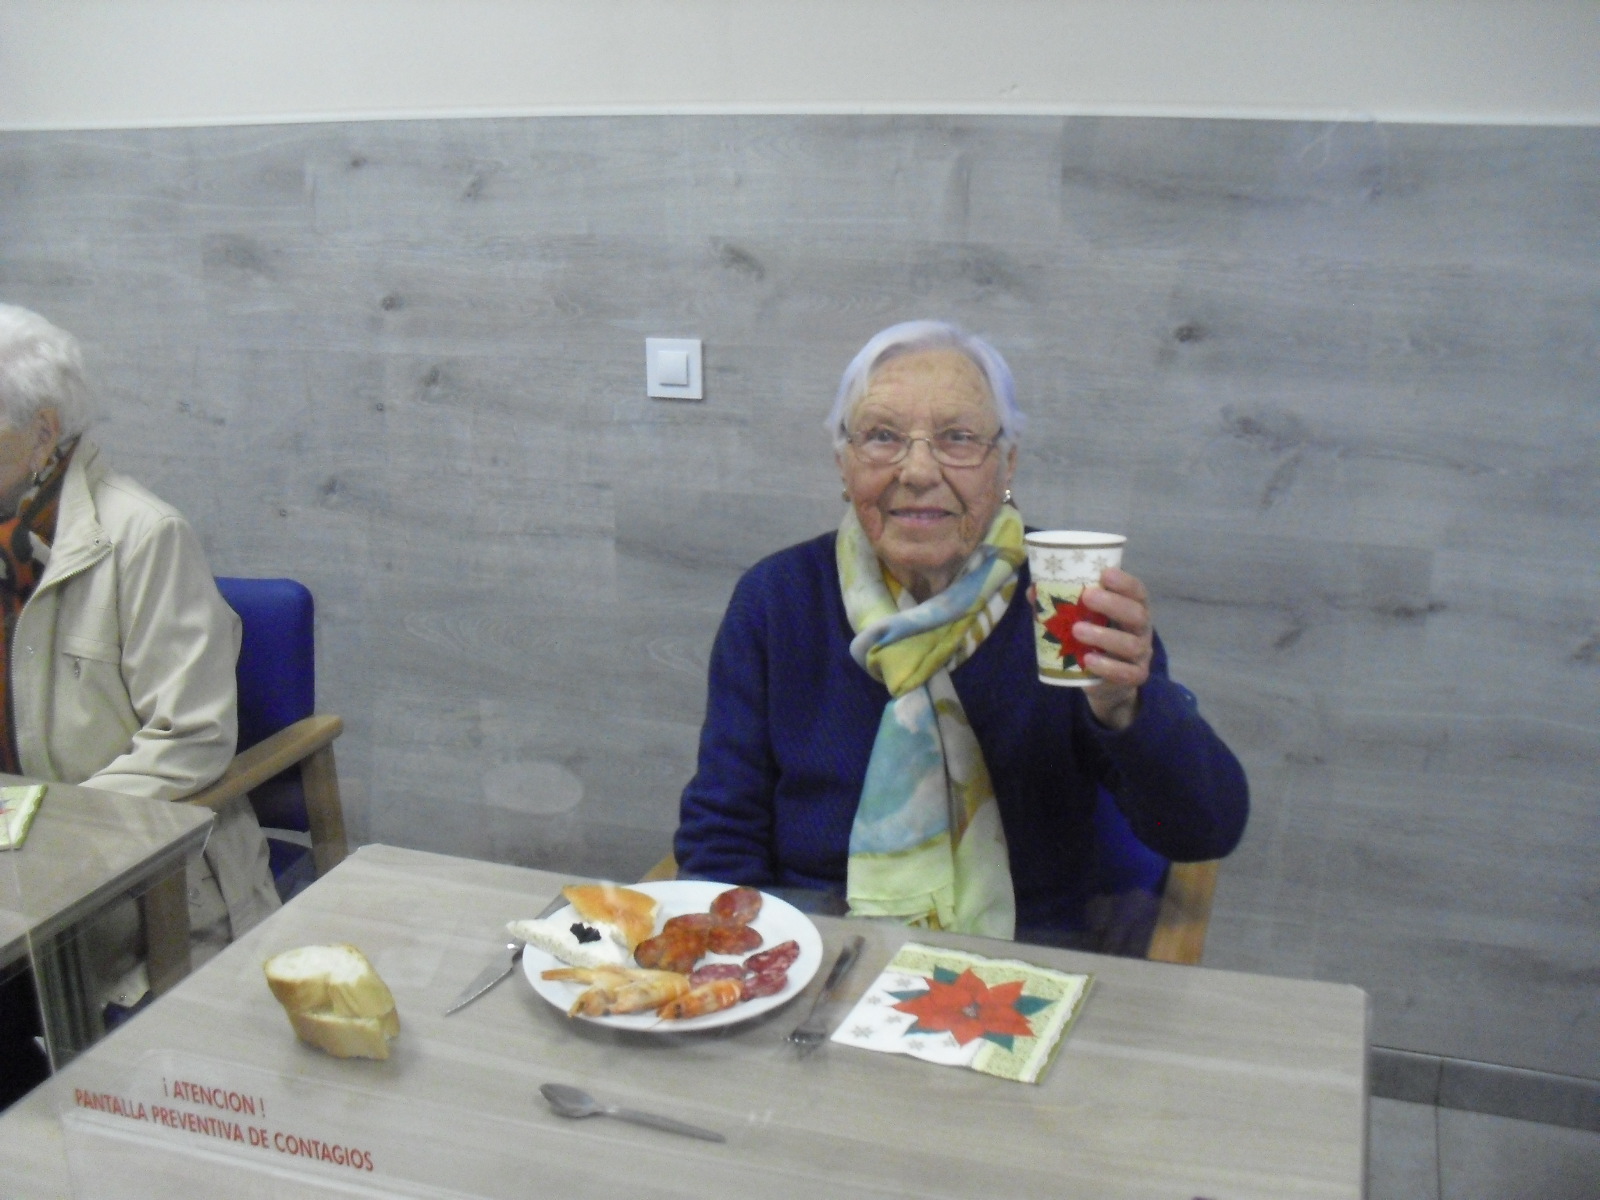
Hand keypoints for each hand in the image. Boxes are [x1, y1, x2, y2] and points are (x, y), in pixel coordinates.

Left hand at [1076, 566, 1152, 730]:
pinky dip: (1107, 666)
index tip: (1105, 573)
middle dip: (1113, 604)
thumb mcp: (1080, 619)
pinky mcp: (1136, 676)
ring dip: (1104, 636)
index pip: (1136, 591)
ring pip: (1131, 644)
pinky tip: (1088, 660)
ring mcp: (1141, 654)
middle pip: (1137, 614)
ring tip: (1077, 631)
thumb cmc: (1093, 638)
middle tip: (1087, 597)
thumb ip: (1061, 604)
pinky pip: (1127, 673)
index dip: (1124, 582)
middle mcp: (1141, 629)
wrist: (1103, 679)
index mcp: (1132, 607)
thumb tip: (1033, 591)